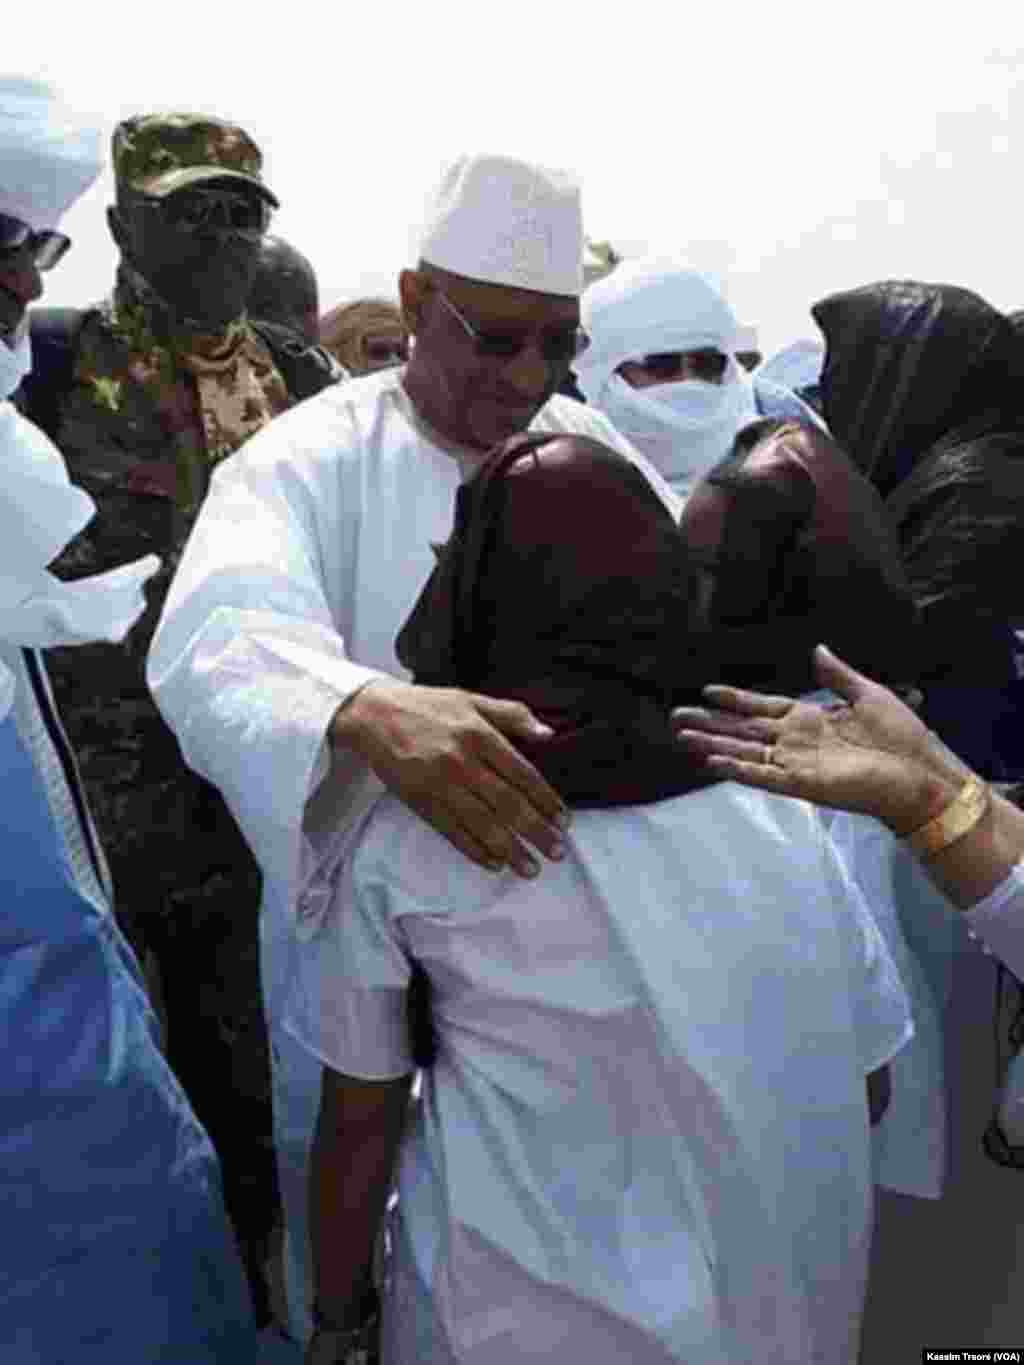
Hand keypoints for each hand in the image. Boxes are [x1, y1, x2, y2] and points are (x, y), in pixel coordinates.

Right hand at [331, 679, 569, 876]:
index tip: (563, 820)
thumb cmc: (426, 706)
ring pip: (482, 823)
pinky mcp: (419, 801)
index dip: (545, 799)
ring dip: (510, 849)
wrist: (373, 715)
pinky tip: (494, 863)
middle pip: (507, 803)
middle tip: (557, 852)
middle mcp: (462, 761)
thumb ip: (513, 715)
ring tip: (531, 868)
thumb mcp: (471, 699)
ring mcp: (439, 783)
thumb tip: (549, 733)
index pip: (522, 774)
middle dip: (535, 831)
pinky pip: (451, 831)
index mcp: (479, 734)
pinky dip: (474, 850)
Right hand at [672, 644, 963, 832]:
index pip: (761, 708)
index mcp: (808, 718)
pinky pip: (761, 775)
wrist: (919, 772)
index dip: (734, 700)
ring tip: (681, 737)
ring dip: (712, 744)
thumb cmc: (899, 735)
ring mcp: (794, 763)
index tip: (707, 691)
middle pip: (742, 730)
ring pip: (743, 751)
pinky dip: (736, 768)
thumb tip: (817, 649)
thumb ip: (837, 675)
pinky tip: (711, 761)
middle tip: (676, 717)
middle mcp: (794, 741)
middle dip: (709, 723)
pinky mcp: (801, 783)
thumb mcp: (867, 694)